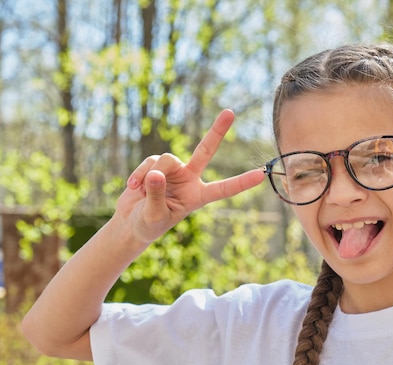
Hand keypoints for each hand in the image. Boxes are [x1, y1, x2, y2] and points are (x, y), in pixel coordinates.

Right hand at [116, 109, 265, 242]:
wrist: (132, 222)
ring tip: (139, 192)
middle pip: (205, 150)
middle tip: (230, 112)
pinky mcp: (156, 165)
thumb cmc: (148, 224)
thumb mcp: (154, 216)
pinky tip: (133, 187)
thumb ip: (156, 196)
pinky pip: (150, 162)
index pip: (224, 189)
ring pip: (166, 159)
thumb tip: (156, 173)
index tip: (261, 174)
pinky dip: (139, 174)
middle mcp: (190, 179)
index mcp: (198, 196)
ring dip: (150, 174)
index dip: (241, 182)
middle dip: (217, 131)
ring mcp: (174, 170)